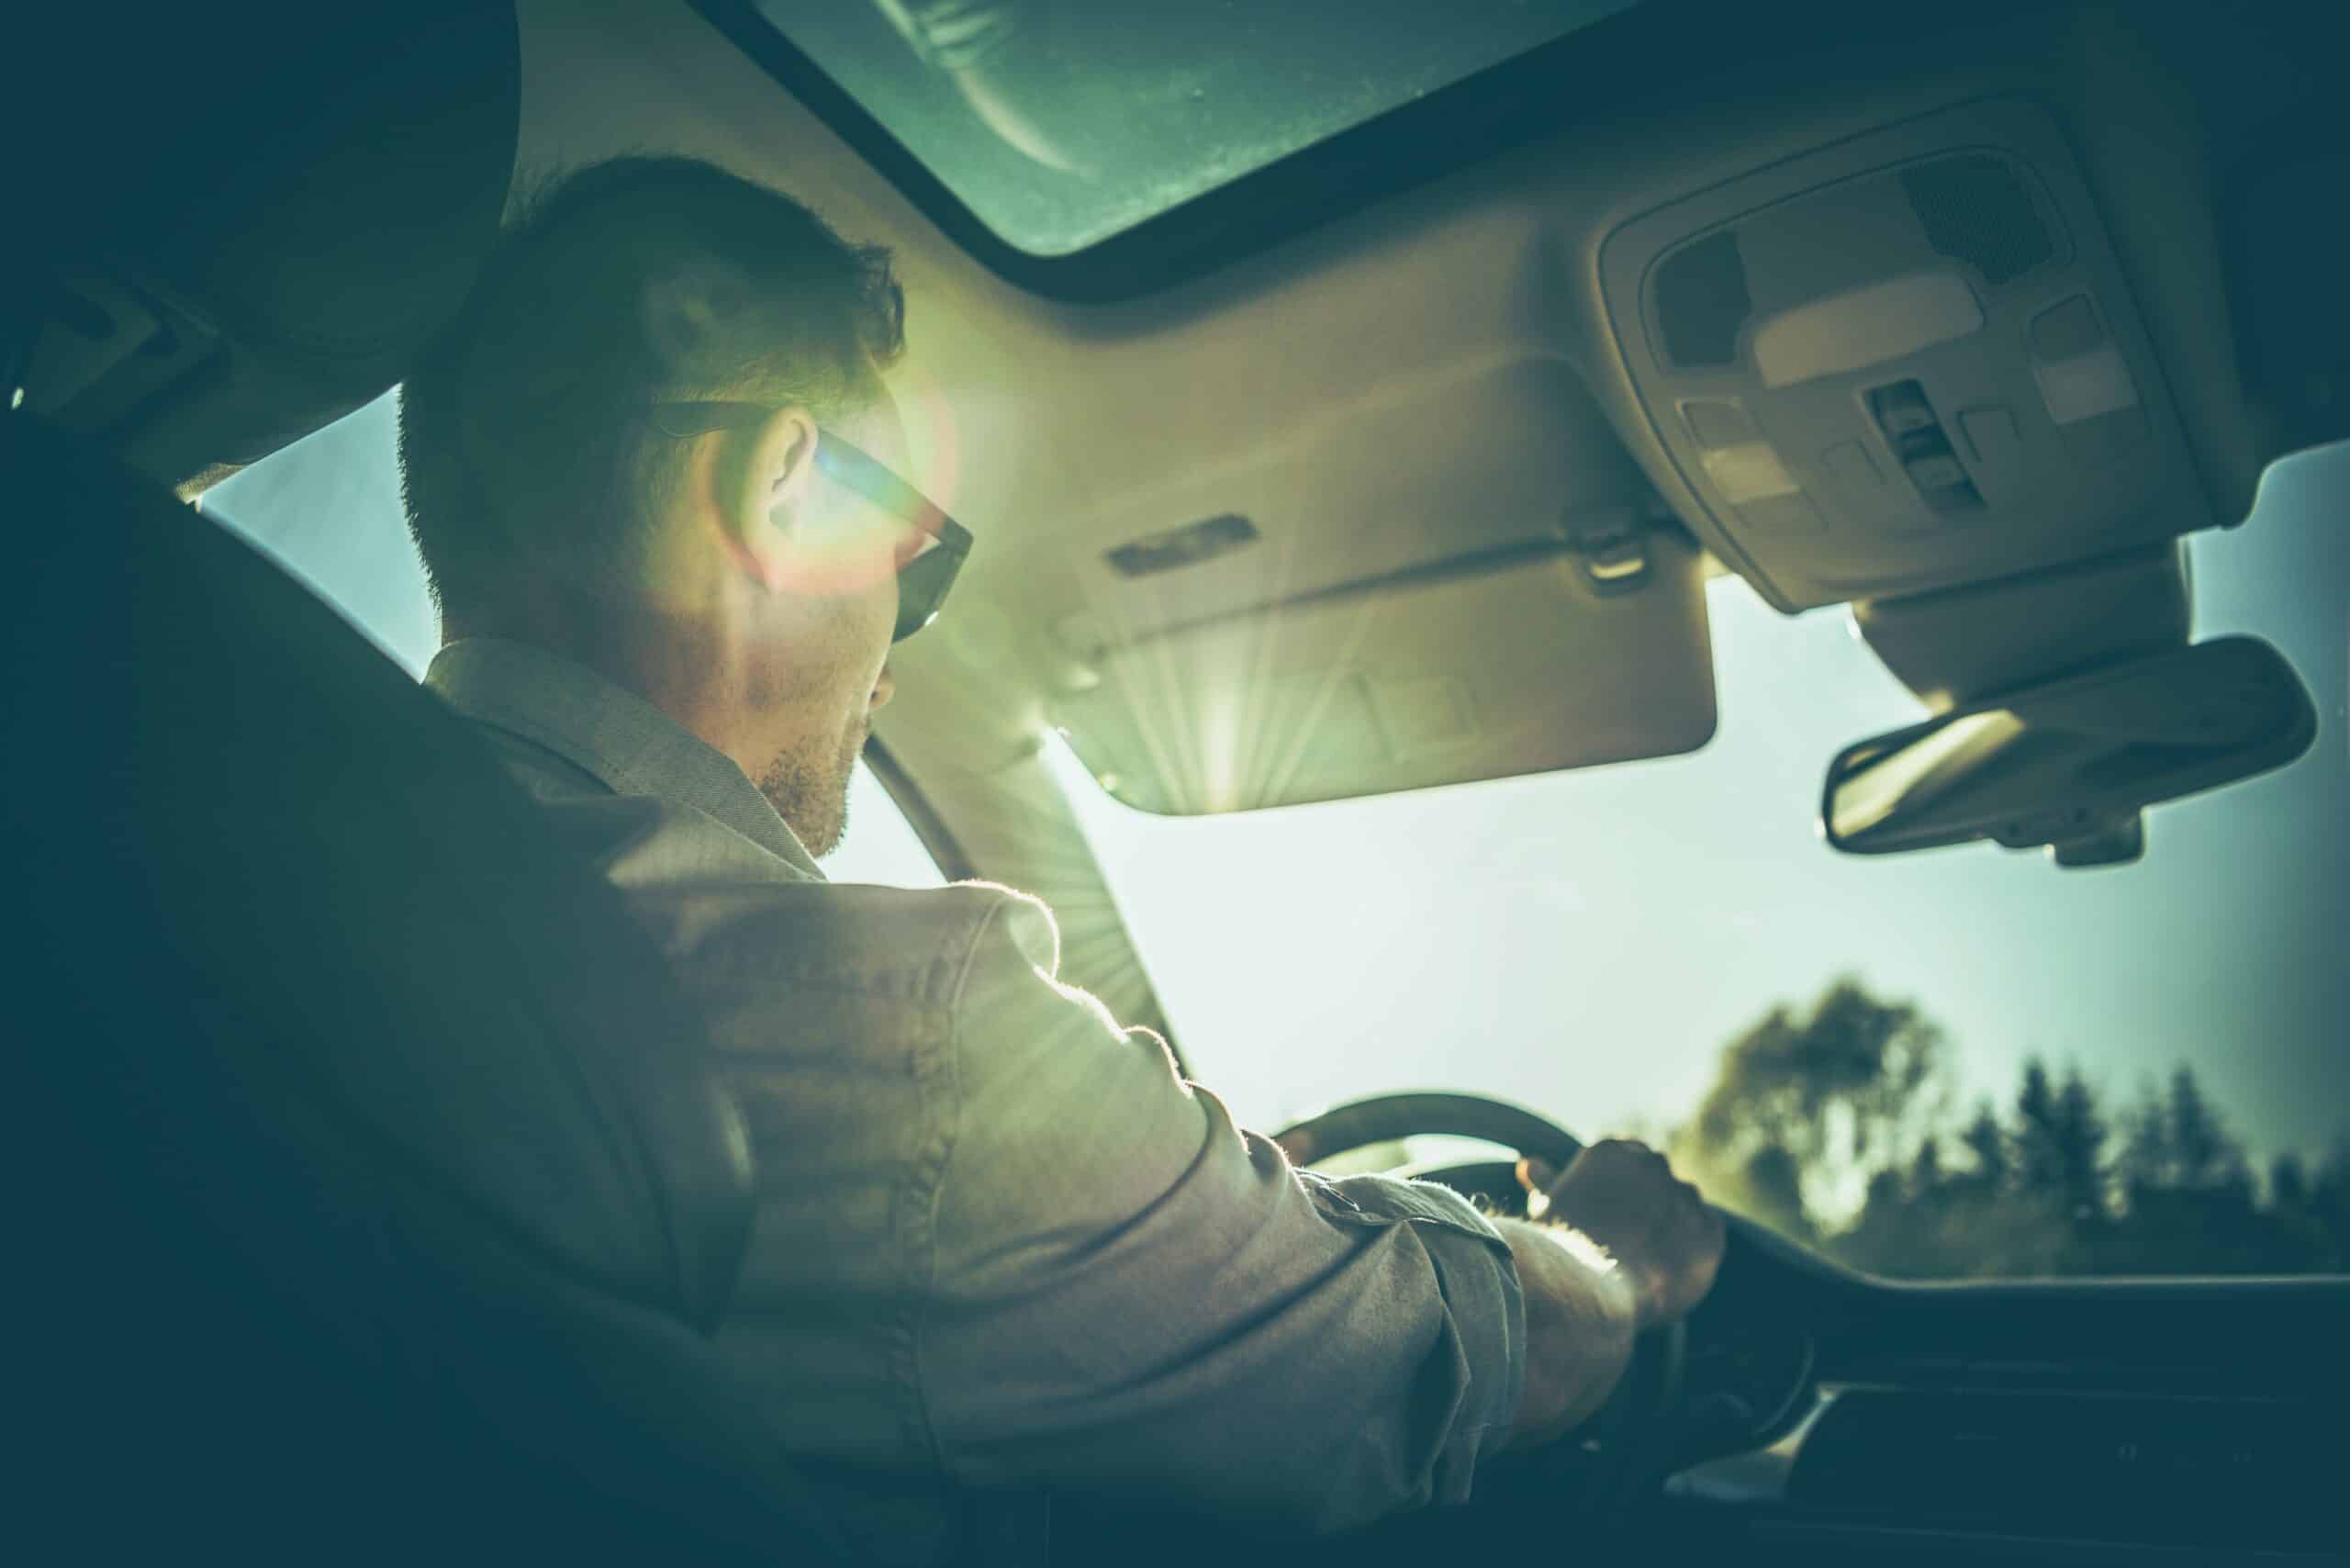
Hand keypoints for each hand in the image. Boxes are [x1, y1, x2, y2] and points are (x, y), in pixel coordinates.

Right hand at [1518, 1139, 1724, 1331]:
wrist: (1590, 1288)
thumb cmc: (1561, 1247)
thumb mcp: (1546, 1206)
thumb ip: (1547, 1180)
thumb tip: (1530, 1163)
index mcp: (1614, 1150)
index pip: (1627, 1162)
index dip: (1621, 1194)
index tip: (1612, 1217)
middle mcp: (1653, 1163)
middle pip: (1656, 1180)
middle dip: (1647, 1206)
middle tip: (1626, 1241)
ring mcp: (1684, 1195)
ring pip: (1683, 1205)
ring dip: (1672, 1224)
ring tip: (1645, 1258)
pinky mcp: (1710, 1230)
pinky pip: (1708, 1232)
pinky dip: (1694, 1247)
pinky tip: (1667, 1264)